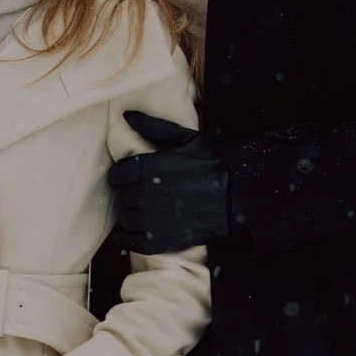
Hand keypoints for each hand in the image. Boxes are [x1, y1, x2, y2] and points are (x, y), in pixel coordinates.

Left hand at [108, 111, 229, 251]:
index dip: (119, 176)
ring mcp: (153, 220)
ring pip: (125, 218)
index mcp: (150, 168)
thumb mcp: (186, 139)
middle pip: (121, 196)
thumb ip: (154, 127)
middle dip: (126, 194)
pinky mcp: (160, 240)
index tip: (125, 178)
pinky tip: (130, 231)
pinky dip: (124, 237)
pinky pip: (130, 241)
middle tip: (136, 194)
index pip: (118, 174)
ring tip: (139, 211)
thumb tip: (126, 114)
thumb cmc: (212, 165)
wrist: (237, 198)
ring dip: (128, 214)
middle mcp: (147, 194)